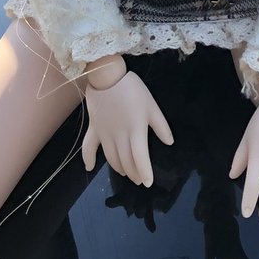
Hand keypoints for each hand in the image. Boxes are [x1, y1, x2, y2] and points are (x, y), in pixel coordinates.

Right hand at [82, 69, 173, 185]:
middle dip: (133, 172)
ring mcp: (104, 134)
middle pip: (126, 161)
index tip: (148, 183)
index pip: (140, 158)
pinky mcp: (93, 128)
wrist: (107, 75)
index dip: (144, 172)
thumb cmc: (132, 89)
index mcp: (136, 131)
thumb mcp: (151, 105)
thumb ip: (161, 126)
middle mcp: (119, 137)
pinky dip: (88, 158)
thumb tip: (170, 142)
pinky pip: (88, 146)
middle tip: (138, 178)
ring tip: (125, 173)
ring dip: (118, 168)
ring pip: (111, 158)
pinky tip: (89, 168)